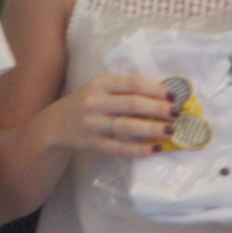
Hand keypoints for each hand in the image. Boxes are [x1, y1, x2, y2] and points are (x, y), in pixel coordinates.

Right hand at [58, 69, 182, 160]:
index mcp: (100, 83)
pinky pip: (119, 147)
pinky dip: (139, 149)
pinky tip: (155, 149)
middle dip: (158, 109)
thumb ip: (124, 89)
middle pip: (132, 104)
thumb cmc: (87, 103)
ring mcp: (93, 124)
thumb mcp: (100, 88)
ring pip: (127, 126)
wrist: (56, 124)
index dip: (155, 89)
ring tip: (170, 131)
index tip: (172, 96)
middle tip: (176, 114)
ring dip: (152, 129)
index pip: (132, 83)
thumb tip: (163, 97)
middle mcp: (95, 101)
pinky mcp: (93, 143)